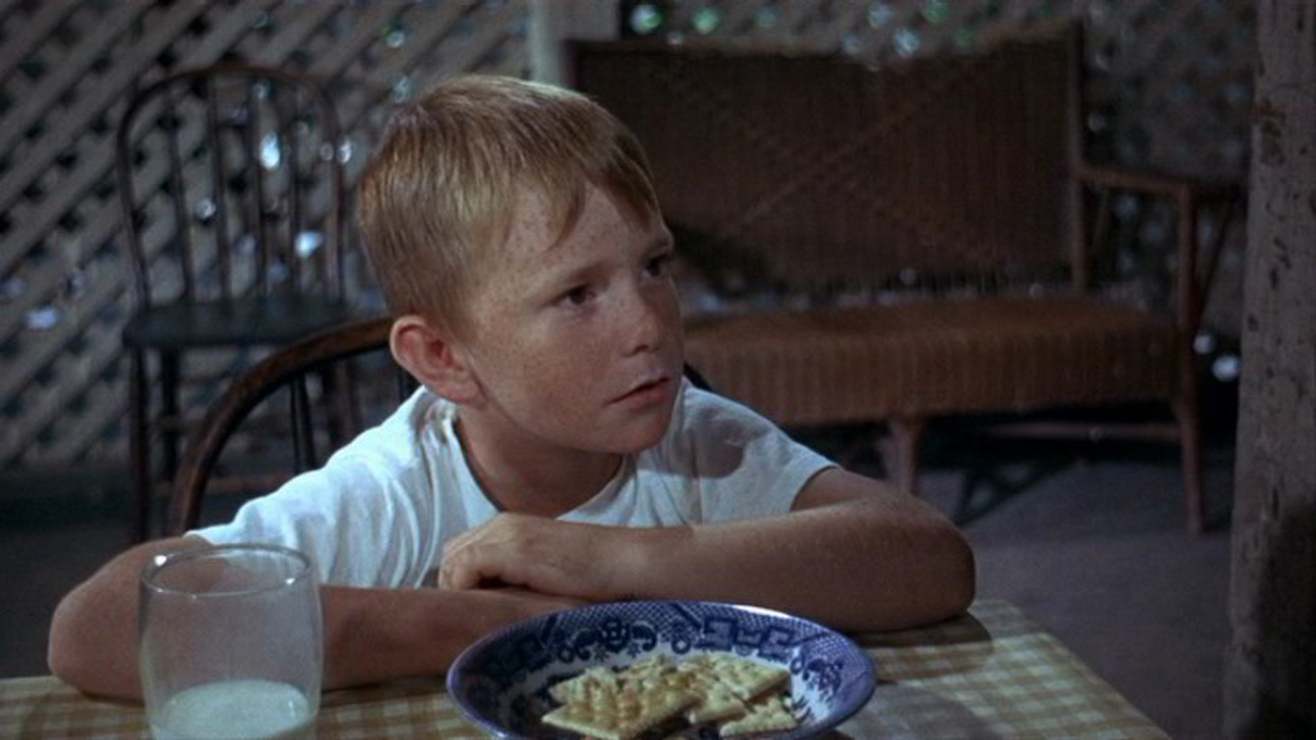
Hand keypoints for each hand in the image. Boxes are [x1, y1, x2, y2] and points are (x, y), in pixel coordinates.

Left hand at [438, 514, 633, 599]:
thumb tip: (496, 596)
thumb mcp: (546, 566)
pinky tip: (480, 609)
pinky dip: (462, 589)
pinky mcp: (513, 550)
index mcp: (510, 525)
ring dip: (455, 589)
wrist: (622, 562)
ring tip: (472, 615)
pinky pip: (464, 567)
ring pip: (452, 560)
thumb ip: (520, 571)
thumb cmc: (593, 571)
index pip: (462, 548)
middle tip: (467, 614)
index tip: (469, 606)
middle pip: (451, 553)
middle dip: (452, 584)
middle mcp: (503, 523)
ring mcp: (507, 534)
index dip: (458, 578)